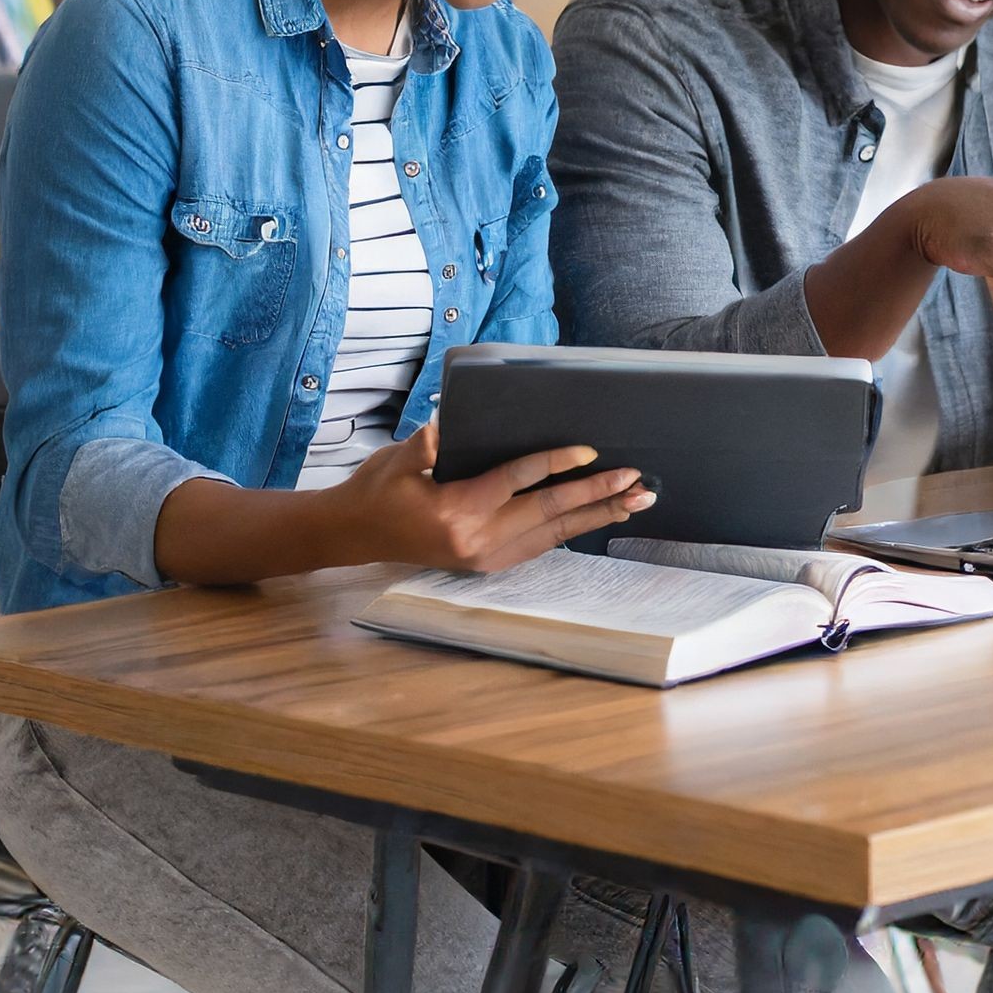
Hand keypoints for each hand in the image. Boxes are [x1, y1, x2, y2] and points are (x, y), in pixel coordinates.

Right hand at [334, 424, 657, 572]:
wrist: (356, 534)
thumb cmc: (378, 489)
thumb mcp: (395, 461)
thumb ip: (422, 448)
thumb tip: (440, 429)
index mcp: (457, 511)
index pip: (519, 481)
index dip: (556, 463)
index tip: (590, 450)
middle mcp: (478, 540)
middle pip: (550, 511)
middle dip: (598, 495)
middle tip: (637, 480)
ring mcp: (486, 556)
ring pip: (555, 533)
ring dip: (598, 516)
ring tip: (635, 502)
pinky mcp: (488, 563)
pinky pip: (541, 544)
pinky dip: (574, 529)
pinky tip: (599, 517)